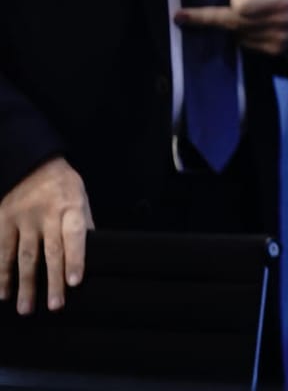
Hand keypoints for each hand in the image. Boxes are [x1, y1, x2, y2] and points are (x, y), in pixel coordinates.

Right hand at [0, 157, 92, 313]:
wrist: (32, 164)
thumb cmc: (63, 186)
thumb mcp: (81, 198)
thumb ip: (84, 224)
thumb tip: (94, 252)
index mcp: (70, 206)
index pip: (74, 235)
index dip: (75, 259)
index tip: (74, 282)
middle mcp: (46, 214)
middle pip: (50, 251)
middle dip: (52, 280)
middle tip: (55, 305)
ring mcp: (23, 218)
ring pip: (24, 255)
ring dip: (24, 284)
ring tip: (25, 308)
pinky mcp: (4, 220)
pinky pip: (2, 249)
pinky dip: (1, 272)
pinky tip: (3, 291)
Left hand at [176, 0, 287, 55]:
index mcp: (281, 1)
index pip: (243, 5)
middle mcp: (278, 23)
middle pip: (233, 22)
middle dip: (207, 18)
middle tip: (180, 16)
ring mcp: (276, 40)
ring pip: (237, 33)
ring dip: (231, 23)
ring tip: (243, 12)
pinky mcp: (273, 50)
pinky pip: (245, 44)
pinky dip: (241, 34)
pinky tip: (250, 24)